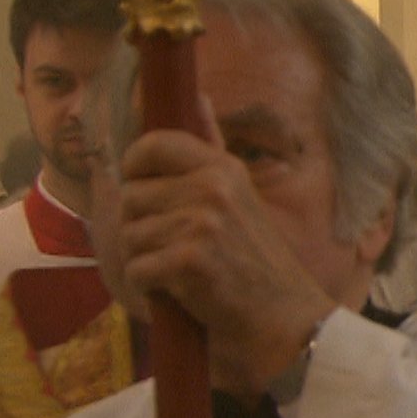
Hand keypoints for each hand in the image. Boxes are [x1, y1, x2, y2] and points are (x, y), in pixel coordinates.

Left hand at [117, 102, 335, 395]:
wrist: (287, 321)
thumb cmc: (258, 263)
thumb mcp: (241, 195)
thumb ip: (212, 148)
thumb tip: (198, 96)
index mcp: (223, 169)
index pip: (153, 144)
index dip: (136, 168)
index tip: (147, 192)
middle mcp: (212, 188)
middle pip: (131, 197)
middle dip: (144, 229)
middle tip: (180, 251)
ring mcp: (201, 223)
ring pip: (129, 236)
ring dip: (147, 262)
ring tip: (184, 274)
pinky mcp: (189, 260)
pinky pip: (136, 269)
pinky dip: (152, 289)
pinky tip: (184, 293)